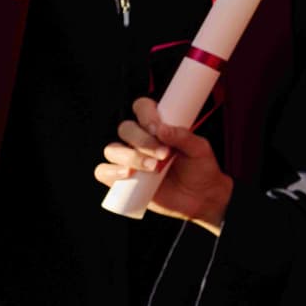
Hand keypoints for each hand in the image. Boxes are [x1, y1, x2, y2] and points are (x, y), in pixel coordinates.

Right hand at [94, 98, 235, 232]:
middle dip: (142, 140)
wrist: (202, 197)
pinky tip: (128, 174)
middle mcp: (140, 141)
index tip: (158, 128)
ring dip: (130, 156)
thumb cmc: (200, 168)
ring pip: (112, 149)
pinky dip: (111, 172)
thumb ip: (183, 136)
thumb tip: (162, 129)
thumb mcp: (199, 149)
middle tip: (163, 153)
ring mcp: (130, 160)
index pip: (142, 108)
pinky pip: (104, 172)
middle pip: (126, 128)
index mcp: (157, 127)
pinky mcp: (123, 181)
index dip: (146, 114)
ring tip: (153, 167)